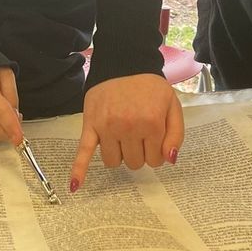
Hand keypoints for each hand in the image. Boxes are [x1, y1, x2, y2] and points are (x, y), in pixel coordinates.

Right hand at [70, 74, 183, 191]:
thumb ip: (176, 135)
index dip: (156, 152)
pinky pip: (83, 152)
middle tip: (138, 134)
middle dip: (138, 153)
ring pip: (113, 162)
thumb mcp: (173, 107)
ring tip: (122, 135)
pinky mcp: (91, 126)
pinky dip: (79, 169)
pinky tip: (75, 185)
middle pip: (134, 163)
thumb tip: (168, 159)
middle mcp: (129, 127)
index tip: (154, 140)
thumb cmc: (150, 89)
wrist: (125, 65)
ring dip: (118, 154)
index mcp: (152, 123)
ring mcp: (108, 127)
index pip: (155, 161)